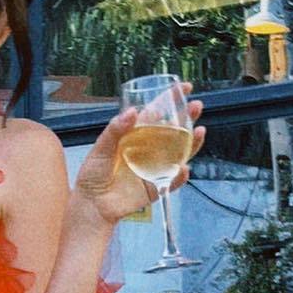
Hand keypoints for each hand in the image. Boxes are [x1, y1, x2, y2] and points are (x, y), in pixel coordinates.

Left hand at [70, 83, 204, 226]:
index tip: (183, 87)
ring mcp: (154, 167)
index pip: (156, 112)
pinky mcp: (155, 187)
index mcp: (135, 135)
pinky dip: (179, 176)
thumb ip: (115, 130)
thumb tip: (132, 112)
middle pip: (173, 130)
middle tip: (196, 106)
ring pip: (179, 153)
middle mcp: (148, 148)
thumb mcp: (100, 148)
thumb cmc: (93, 175)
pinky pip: (172, 181)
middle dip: (187, 117)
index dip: (170, 99)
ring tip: (200, 131)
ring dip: (192, 143)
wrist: (92, 205)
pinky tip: (183, 168)